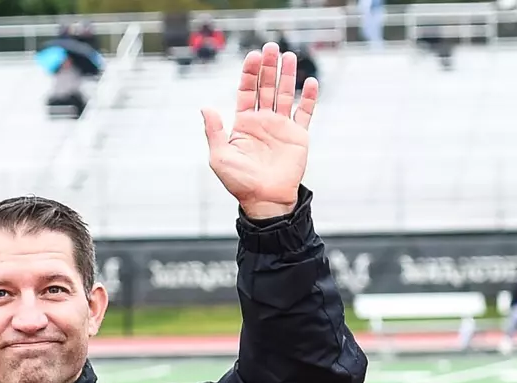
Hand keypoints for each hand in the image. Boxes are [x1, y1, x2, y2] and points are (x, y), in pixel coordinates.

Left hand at [201, 42, 317, 219]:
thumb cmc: (240, 182)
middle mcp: (263, 121)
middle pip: (266, 87)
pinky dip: (308, 98)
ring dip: (286, 75)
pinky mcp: (297, 136)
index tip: (253, 56)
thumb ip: (214, 131)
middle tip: (271, 47)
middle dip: (268, 67)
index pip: (247, 91)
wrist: (265, 200)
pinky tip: (310, 83)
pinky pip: (305, 113)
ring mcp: (281, 127)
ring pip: (284, 94)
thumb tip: (205, 107)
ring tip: (289, 56)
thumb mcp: (220, 157)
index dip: (249, 73)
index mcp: (244, 123)